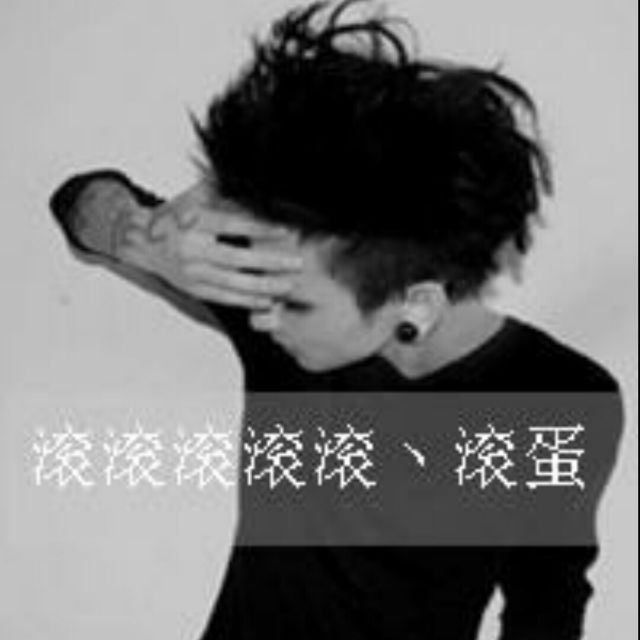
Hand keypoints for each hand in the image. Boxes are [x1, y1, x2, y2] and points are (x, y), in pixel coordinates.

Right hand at [117, 182, 304, 309]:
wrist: (142, 242)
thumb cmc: (174, 217)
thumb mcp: (195, 198)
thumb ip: (224, 197)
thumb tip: (259, 196)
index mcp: (194, 222)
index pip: (232, 224)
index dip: (260, 228)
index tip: (285, 230)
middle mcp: (192, 249)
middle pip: (237, 258)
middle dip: (270, 262)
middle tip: (296, 263)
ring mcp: (193, 272)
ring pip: (233, 282)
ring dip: (263, 286)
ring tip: (287, 284)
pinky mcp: (194, 289)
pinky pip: (224, 297)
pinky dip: (247, 300)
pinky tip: (268, 300)